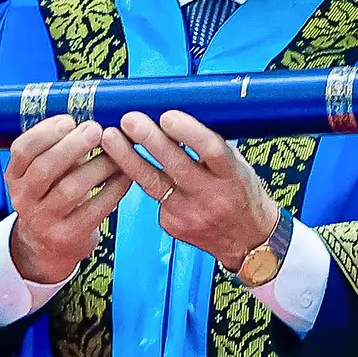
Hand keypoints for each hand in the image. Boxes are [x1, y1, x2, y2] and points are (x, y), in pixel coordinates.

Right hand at [5, 116, 131, 284]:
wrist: (50, 245)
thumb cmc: (54, 194)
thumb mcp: (45, 172)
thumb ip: (59, 147)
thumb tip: (93, 114)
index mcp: (15, 176)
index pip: (22, 151)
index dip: (45, 133)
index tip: (70, 119)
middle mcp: (24, 198)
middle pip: (45, 168)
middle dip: (73, 146)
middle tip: (97, 129)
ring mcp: (44, 220)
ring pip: (72, 189)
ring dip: (99, 166)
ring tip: (118, 153)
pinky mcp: (67, 236)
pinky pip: (95, 209)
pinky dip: (113, 189)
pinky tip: (126, 176)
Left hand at [102, 111, 277, 270]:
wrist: (247, 239)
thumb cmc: (241, 195)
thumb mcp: (238, 167)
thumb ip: (212, 148)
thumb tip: (177, 119)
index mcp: (233, 175)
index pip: (211, 150)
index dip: (188, 132)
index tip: (168, 116)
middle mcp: (212, 195)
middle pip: (176, 165)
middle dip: (149, 140)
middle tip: (130, 120)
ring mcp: (190, 213)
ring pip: (152, 182)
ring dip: (128, 157)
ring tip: (111, 138)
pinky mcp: (172, 224)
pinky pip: (154, 197)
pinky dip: (143, 179)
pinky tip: (130, 166)